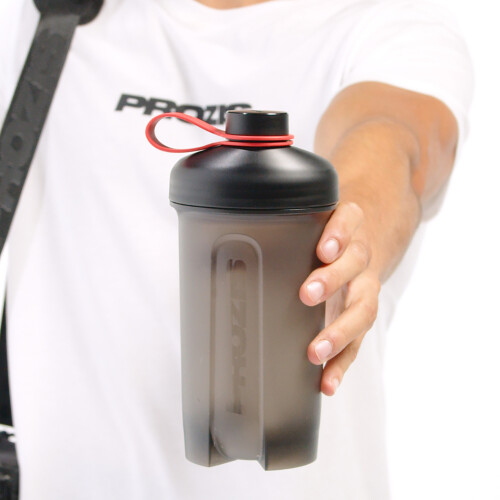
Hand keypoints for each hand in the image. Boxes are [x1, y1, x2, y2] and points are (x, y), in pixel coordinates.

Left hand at [299, 201, 380, 395]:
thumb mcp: (308, 227)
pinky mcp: (361, 316)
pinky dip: (342, 363)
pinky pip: (359, 342)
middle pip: (355, 263)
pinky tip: (327, 381)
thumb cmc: (322, 239)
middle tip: (307, 294)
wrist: (358, 245)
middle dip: (332, 279)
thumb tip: (230, 269)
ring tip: (315, 351)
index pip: (349, 221)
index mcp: (347, 227)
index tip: (323, 250)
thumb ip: (281, 237)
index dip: (339, 235)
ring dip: (340, 331)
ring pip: (363, 307)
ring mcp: (364, 287)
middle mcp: (359, 256)